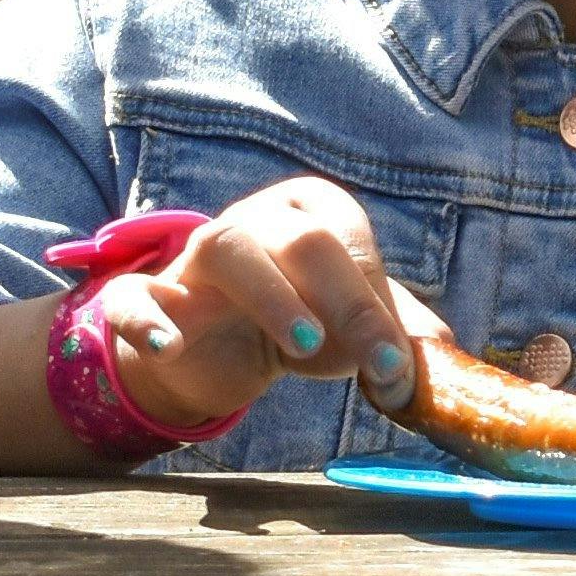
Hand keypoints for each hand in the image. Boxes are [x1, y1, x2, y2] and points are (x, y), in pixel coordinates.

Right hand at [100, 175, 406, 433]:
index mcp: (308, 211)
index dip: (378, 298)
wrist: (206, 348)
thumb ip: (395, 333)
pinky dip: (149, 318)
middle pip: (302, 239)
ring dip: (270, 294)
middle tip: (379, 364)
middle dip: (350, 301)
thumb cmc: (290, 319)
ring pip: (226, 247)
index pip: (349, 237)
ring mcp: (194, 258)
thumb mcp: (347, 324)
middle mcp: (252, 221)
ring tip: (306, 346)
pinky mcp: (147, 300)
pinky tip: (169, 343)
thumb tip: (442, 355)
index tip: (396, 363)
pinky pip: (133, 298)